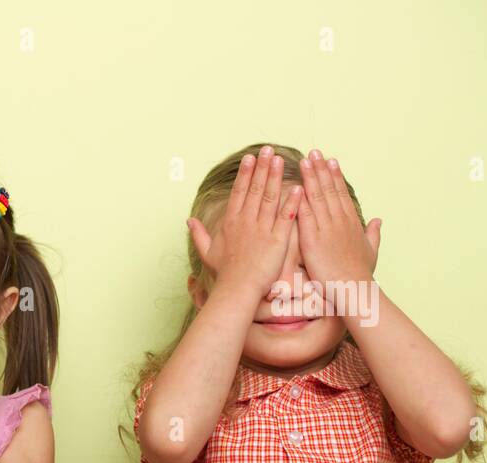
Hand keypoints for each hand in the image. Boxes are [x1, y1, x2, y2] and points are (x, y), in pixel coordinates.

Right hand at [186, 145, 302, 296]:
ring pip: (269, 198)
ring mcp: (262, 229)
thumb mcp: (207, 252)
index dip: (245, 174)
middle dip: (261, 168)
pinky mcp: (277, 240)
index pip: (239, 192)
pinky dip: (292, 202)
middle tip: (267, 150)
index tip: (250, 158)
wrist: (237, 289)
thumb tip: (188, 220)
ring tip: (279, 160)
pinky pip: (285, 217)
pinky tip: (298, 187)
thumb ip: (198, 234)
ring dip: (274, 177)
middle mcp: (246, 222)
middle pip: (254, 189)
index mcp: (231, 223)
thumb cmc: (224, 273)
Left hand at [296, 149, 380, 285]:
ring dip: (310, 178)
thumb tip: (378, 220)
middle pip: (329, 190)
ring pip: (318, 198)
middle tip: (314, 152)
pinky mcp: (313, 240)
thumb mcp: (371, 250)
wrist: (355, 289)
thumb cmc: (361, 274)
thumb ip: (373, 233)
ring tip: (305, 161)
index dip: (335, 176)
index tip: (330, 161)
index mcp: (351, 222)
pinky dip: (301, 200)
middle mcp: (339, 221)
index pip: (341, 194)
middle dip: (321, 170)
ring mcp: (326, 229)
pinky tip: (295, 186)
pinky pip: (305, 216)